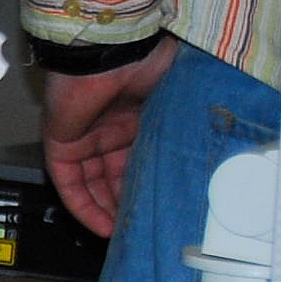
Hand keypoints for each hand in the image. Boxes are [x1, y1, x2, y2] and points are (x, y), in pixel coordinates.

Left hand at [38, 37, 178, 237]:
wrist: (115, 47)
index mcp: (137, 116)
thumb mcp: (178, 100)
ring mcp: (83, 135)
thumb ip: (188, 123)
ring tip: (125, 235)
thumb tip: (219, 143)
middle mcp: (109, 128)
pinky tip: (101, 226)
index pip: (139, 160)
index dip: (149, 184)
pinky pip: (68, 182)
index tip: (164, 207)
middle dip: (128, 203)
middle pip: (114, 175)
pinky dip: (83, 205)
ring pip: (91, 183)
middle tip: (145, 227)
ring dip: (105, 211)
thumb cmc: (148, 60)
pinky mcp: (61, 141)